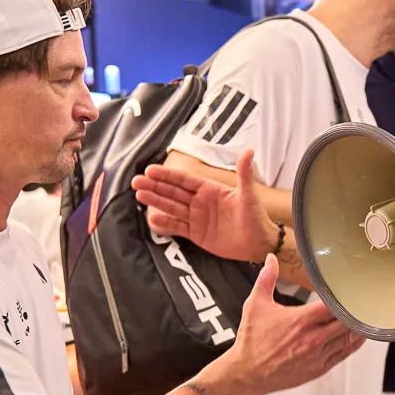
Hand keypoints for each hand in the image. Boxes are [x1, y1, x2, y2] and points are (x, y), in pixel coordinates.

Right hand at [134, 149, 276, 263]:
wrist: (257, 243)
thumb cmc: (255, 217)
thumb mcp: (249, 195)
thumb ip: (244, 174)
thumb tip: (249, 151)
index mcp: (209, 190)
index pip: (184, 180)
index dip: (167, 175)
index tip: (150, 170)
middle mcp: (200, 202)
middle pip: (173, 192)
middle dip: (154, 187)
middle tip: (136, 182)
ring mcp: (196, 218)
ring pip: (172, 208)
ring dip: (155, 202)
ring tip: (139, 195)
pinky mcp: (196, 233)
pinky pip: (177, 227)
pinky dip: (165, 223)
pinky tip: (152, 218)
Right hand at [223, 255, 364, 394]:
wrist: (247, 372)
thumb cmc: (252, 341)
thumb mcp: (256, 305)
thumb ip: (266, 279)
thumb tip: (271, 259)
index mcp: (301, 320)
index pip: (335, 306)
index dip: (346, 298)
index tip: (351, 290)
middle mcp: (313, 338)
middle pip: (347, 322)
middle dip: (354, 312)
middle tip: (362, 302)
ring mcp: (318, 355)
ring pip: (349, 339)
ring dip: (357, 328)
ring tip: (365, 317)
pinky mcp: (319, 368)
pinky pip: (343, 354)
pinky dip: (353, 344)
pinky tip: (358, 337)